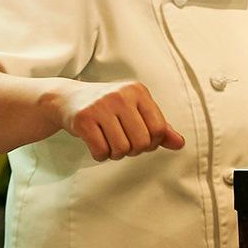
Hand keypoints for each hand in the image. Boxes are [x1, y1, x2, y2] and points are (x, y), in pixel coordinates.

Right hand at [47, 80, 185, 161]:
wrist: (67, 98)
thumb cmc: (107, 107)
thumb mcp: (135, 110)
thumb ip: (159, 127)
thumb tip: (180, 143)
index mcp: (138, 91)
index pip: (159, 129)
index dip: (153, 143)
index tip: (141, 140)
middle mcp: (121, 95)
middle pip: (142, 142)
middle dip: (133, 150)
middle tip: (123, 143)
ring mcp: (101, 106)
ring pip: (121, 149)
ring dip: (116, 154)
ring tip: (109, 143)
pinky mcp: (83, 119)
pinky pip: (101, 151)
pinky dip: (100, 155)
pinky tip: (97, 145)